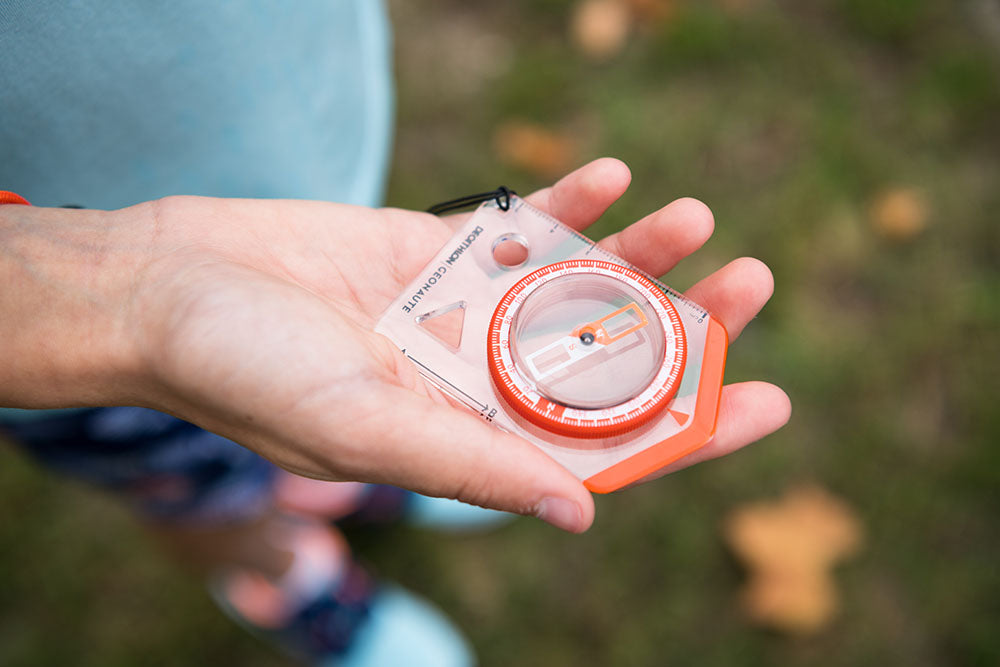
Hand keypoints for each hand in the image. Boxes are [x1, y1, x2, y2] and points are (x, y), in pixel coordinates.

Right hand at [0, 159, 789, 531]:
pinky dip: (566, 204)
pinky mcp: (435, 250)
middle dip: (684, 328)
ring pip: (573, 288)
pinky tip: (610, 178)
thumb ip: (471, 466)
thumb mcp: (361, 428)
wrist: (171, 284)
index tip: (766, 402)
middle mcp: (475, 381)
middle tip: (752, 285)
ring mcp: (460, 312)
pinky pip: (519, 228)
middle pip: (605, 360)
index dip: (689, 430)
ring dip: (638, 256)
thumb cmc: (244, 370)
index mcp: (466, 441)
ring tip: (692, 219)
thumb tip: (582, 510)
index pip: (602, 447)